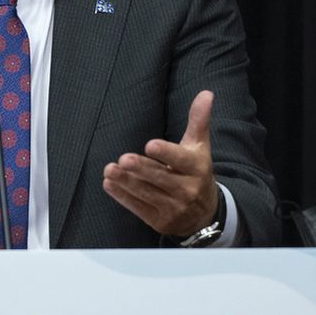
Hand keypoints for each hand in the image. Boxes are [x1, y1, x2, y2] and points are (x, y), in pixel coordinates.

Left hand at [102, 90, 219, 237]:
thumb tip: (206, 93)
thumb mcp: (200, 147)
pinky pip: (139, 208)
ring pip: (147, 193)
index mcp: (197, 168)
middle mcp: (187, 190)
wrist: (206, 213)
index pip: (181, 160)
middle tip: (123, 159)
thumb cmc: (196, 172)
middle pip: (160, 178)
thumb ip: (198, 120)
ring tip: (109, 170)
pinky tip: (109, 184)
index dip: (166, 153)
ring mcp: (173, 208)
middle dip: (141, 169)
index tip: (150, 145)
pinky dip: (123, 197)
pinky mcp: (160, 221)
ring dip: (126, 182)